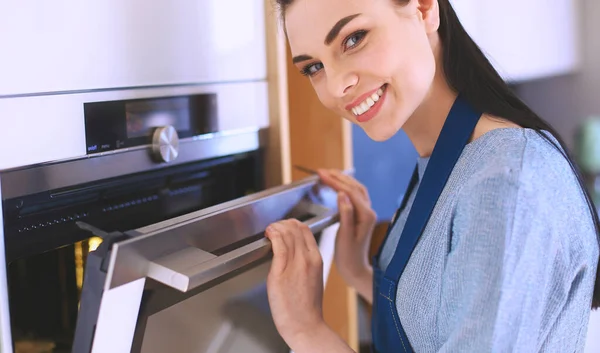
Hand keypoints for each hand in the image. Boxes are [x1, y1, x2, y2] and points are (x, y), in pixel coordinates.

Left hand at [265, 219, 325, 349]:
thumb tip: (291, 252)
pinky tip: (268, 234)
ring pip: (287, 234)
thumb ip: (304, 263)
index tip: (283, 226)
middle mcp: (308, 259)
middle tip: (273, 228)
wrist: (305, 325)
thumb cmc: (306, 307)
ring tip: (269, 231)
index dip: (292, 224)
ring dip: (275, 227)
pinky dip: (273, 234)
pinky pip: (279, 245)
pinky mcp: (281, 272)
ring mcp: (296, 265)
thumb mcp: (312, 278)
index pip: (305, 230)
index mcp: (317, 259)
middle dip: (282, 223)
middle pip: (295, 228)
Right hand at [318, 169, 375, 300]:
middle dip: (338, 176)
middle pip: (354, 186)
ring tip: (327, 174)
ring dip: (342, 179)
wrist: (355, 269)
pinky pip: (355, 195)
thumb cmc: (348, 256)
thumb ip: (345, 214)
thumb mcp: (344, 237)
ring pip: (356, 189)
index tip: (321, 174)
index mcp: (365, 216)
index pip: (350, 191)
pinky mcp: (361, 215)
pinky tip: (336, 186)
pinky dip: (345, 187)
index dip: (335, 181)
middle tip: (321, 171)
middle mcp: (368, 212)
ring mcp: (366, 213)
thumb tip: (342, 194)